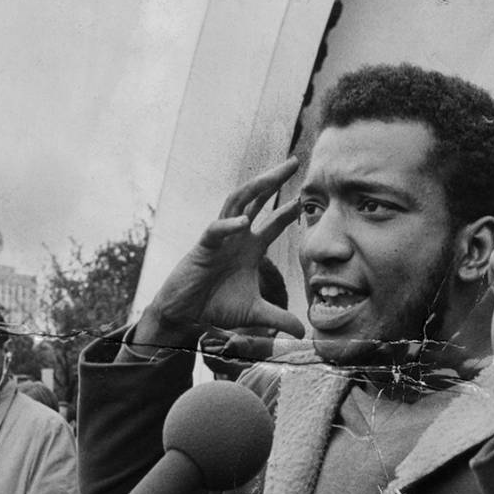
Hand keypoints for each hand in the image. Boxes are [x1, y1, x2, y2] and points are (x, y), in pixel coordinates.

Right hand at [137, 158, 305, 347]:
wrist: (186, 313)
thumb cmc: (216, 306)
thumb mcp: (255, 313)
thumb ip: (279, 318)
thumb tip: (303, 332)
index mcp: (249, 247)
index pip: (274, 222)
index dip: (290, 210)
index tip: (307, 198)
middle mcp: (236, 236)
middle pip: (257, 199)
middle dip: (275, 180)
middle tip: (295, 161)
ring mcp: (219, 238)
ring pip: (236, 203)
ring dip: (254, 188)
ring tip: (272, 176)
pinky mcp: (202, 248)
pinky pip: (215, 230)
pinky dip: (228, 226)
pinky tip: (242, 223)